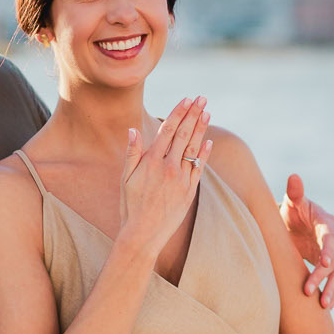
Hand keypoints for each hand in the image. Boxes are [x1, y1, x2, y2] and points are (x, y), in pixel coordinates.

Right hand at [119, 98, 210, 256]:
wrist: (143, 234)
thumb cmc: (130, 206)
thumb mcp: (126, 178)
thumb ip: (132, 153)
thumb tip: (133, 129)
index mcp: (152, 162)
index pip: (168, 130)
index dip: (178, 113)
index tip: (187, 99)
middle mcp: (169, 168)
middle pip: (184, 134)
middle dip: (193, 114)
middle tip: (202, 98)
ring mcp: (181, 179)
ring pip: (193, 148)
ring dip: (201, 129)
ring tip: (207, 112)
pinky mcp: (189, 191)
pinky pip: (199, 168)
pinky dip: (204, 153)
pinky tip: (208, 141)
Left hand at [283, 173, 333, 307]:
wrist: (293, 225)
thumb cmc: (292, 211)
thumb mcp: (292, 202)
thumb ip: (294, 193)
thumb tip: (293, 177)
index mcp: (327, 224)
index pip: (331, 238)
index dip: (329, 250)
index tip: (325, 263)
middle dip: (323, 276)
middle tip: (310, 290)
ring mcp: (333, 256)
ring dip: (331, 289)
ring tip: (323, 305)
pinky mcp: (329, 268)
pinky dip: (332, 293)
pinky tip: (326, 307)